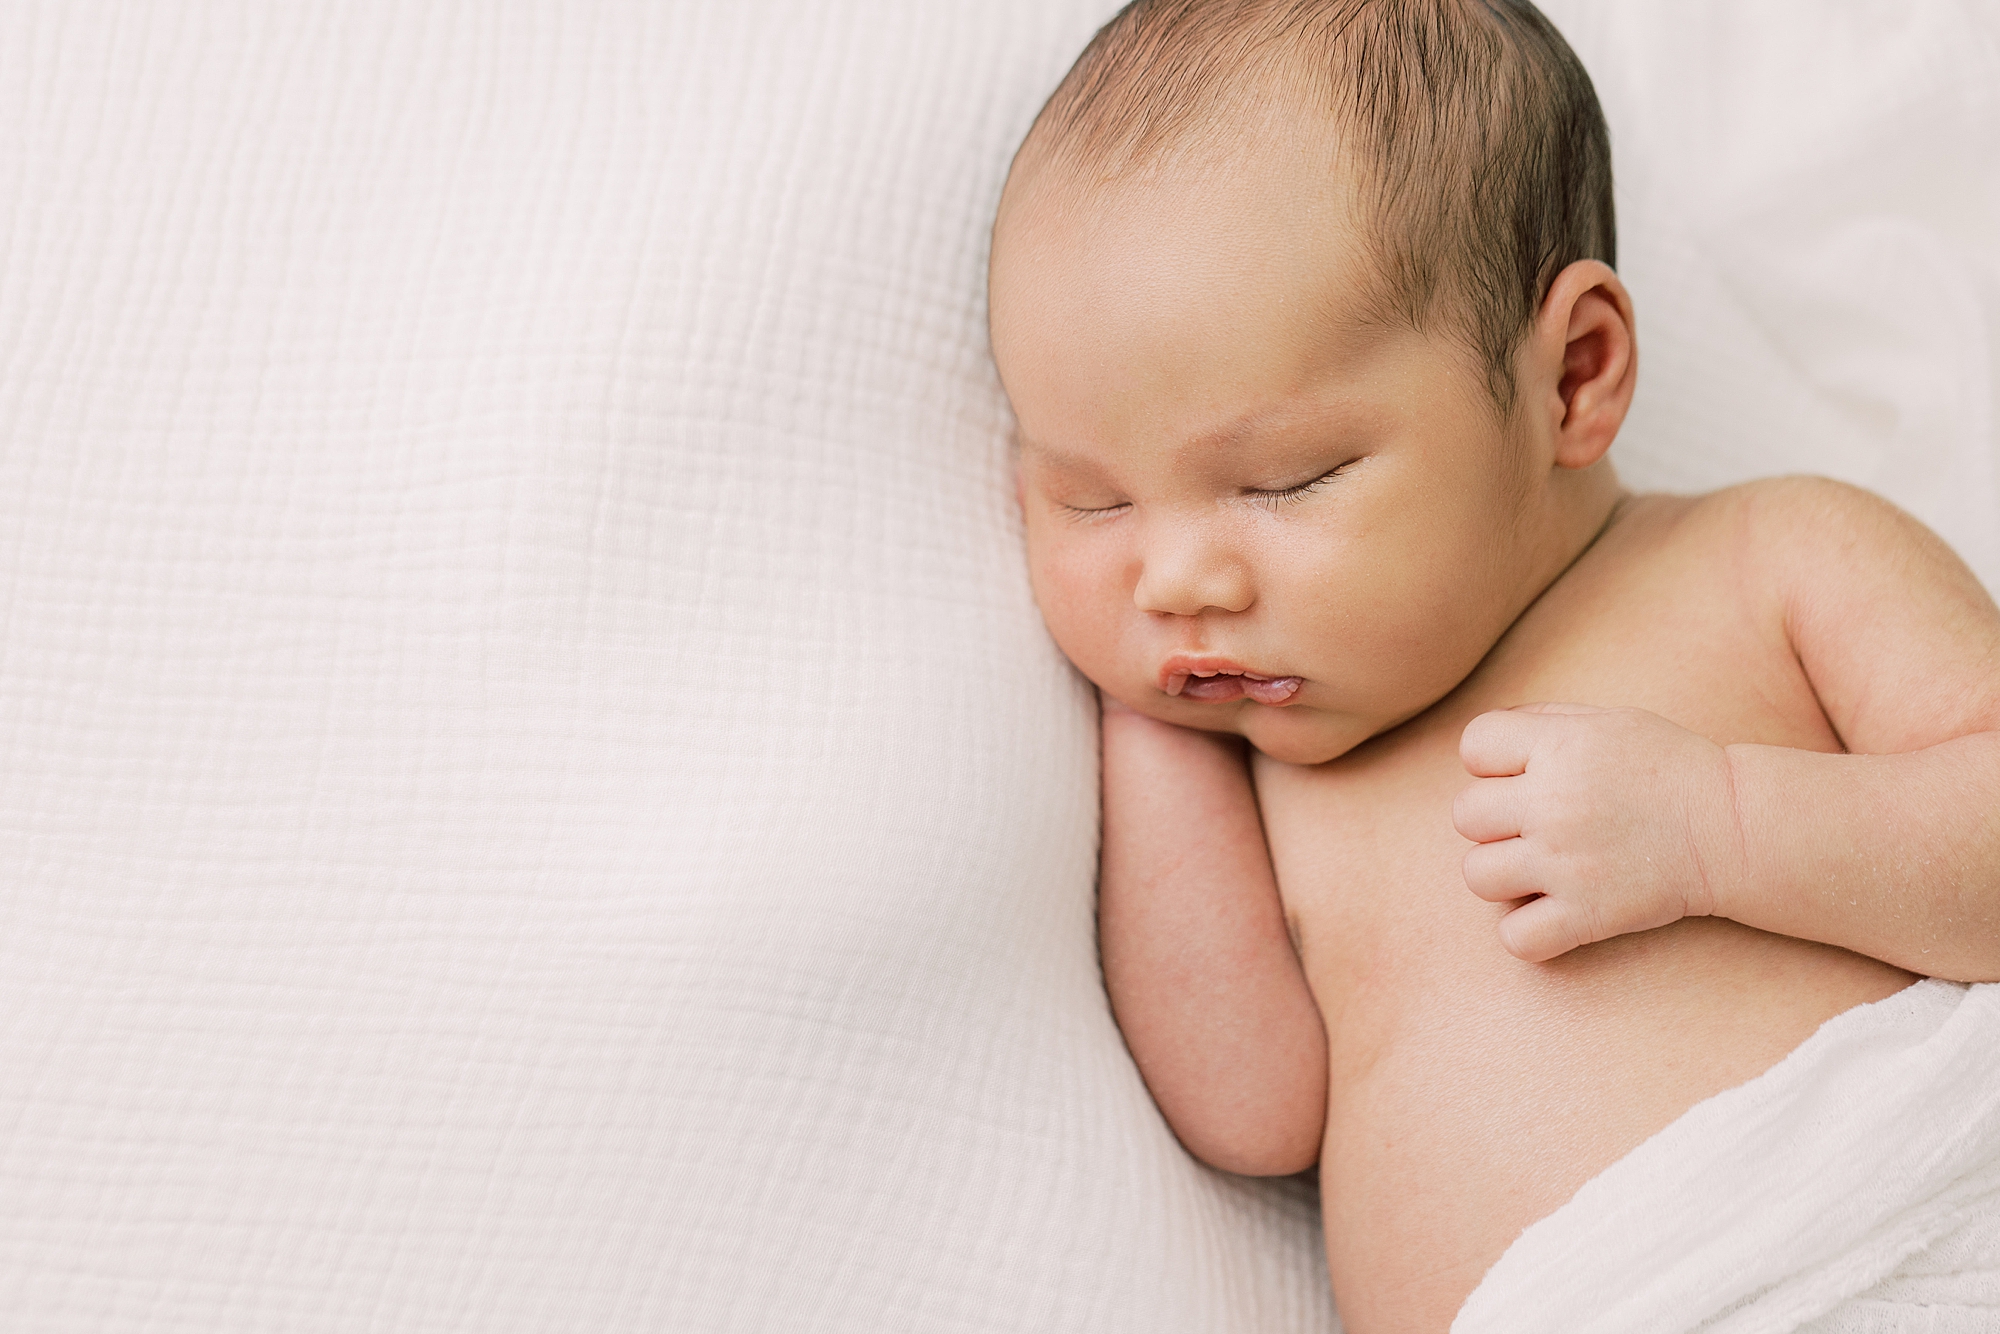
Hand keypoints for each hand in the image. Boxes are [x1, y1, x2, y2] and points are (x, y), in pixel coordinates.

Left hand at [1452, 703, 1744, 961]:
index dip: (1492, 761)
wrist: (1735, 829)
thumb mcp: (1608, 722)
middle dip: (1494, 820)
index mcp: (1561, 746)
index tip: (1526, 774)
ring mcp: (1567, 863)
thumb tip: (1480, 743)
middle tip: (1535, 826)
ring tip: (1541, 869)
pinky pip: (1515, 938)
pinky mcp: (1587, 916)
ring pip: (1476, 875)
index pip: (1474, 744)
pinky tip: (1552, 913)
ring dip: (1502, 875)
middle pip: (1465, 814)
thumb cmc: (1668, 769)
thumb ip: (1543, 722)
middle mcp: (1555, 802)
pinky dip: (1527, 933)